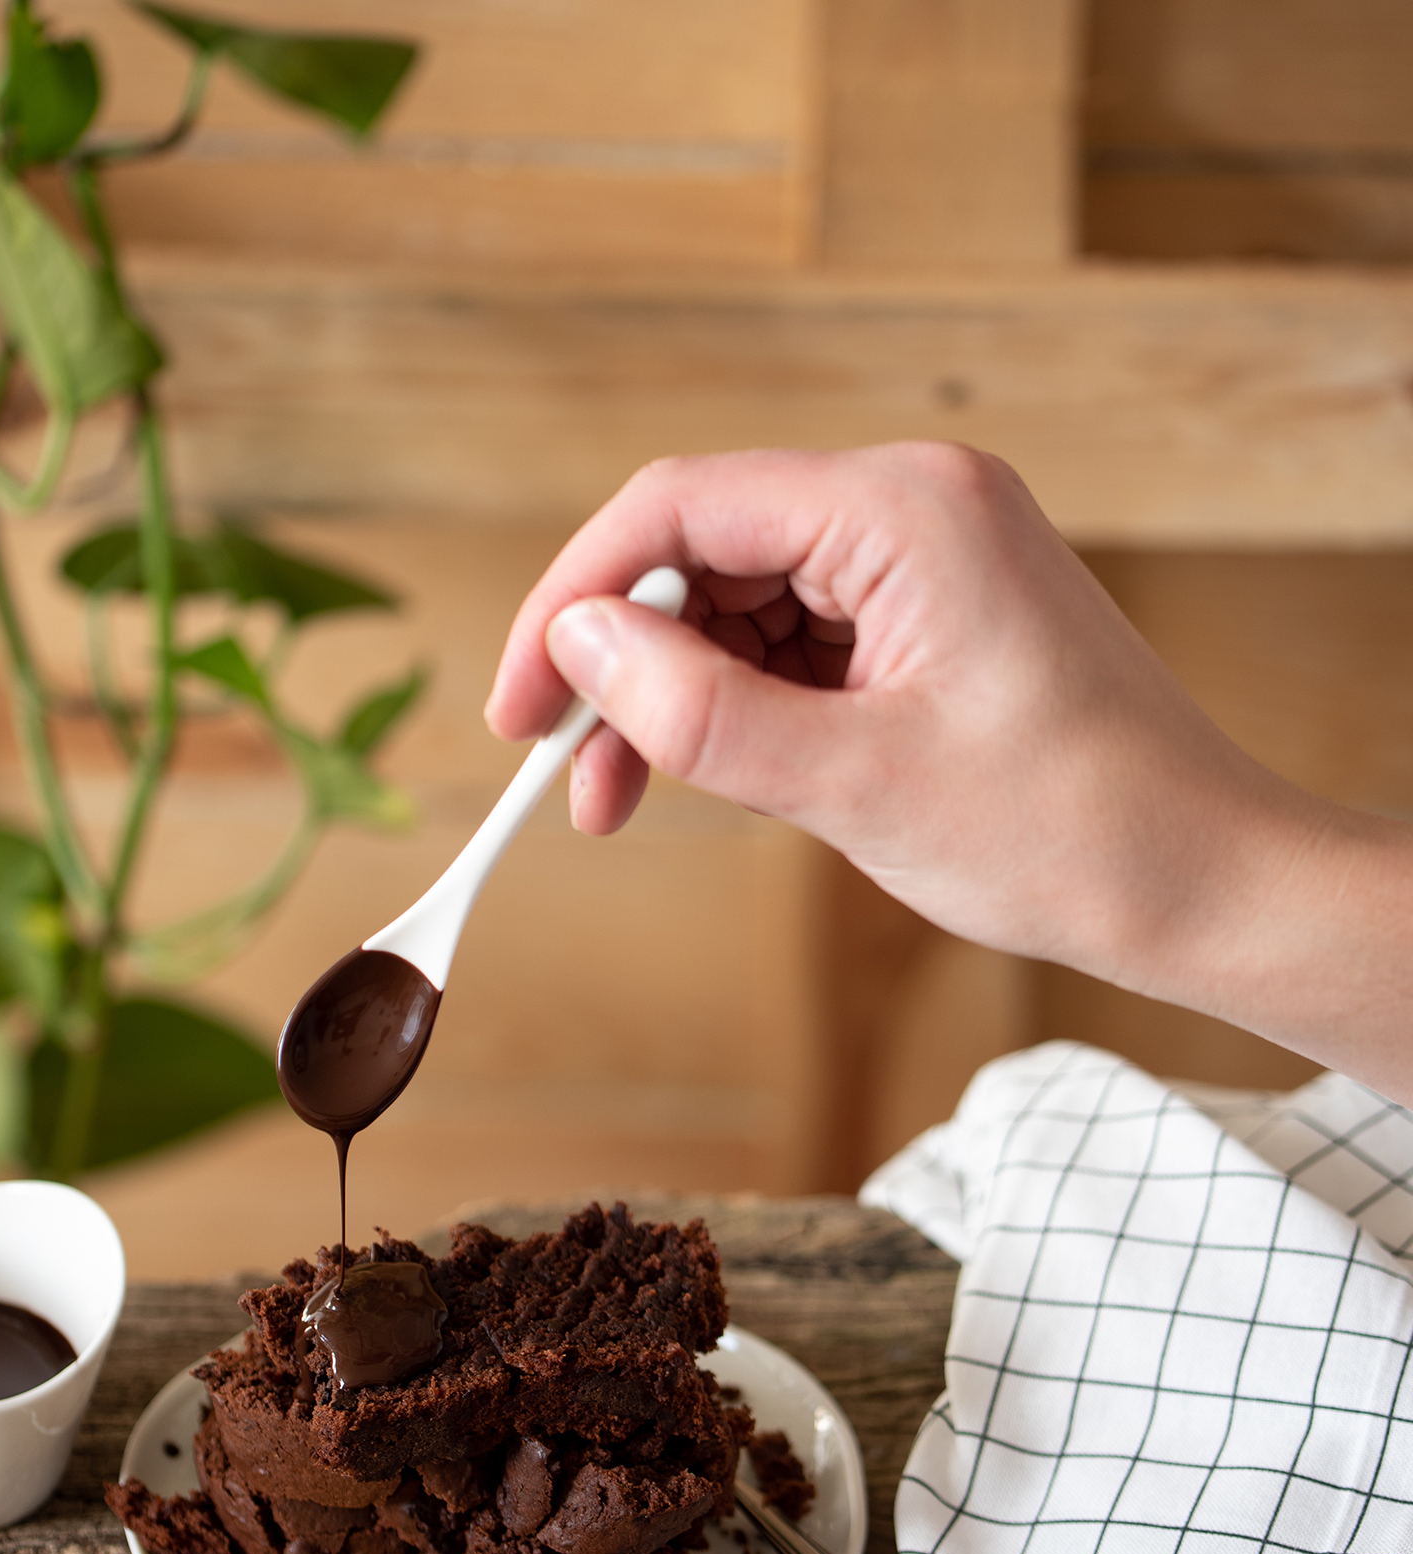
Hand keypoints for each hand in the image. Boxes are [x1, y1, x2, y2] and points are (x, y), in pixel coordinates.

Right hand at [485, 445, 1412, 1098]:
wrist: (1201, 882)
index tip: (518, 707)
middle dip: (622, 664)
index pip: (680, 508)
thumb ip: (699, 711)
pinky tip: (710, 776)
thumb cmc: (1067, 831)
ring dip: (672, 697)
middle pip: (703, 551)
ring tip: (624, 800)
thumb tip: (576, 646)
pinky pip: (794, 641)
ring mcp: (923, 558)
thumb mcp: (854, 783)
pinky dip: (737, 708)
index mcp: (903, 508)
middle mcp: (912, 506)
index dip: (573, 602)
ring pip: (739, 604)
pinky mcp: (928, 615)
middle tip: (569, 777)